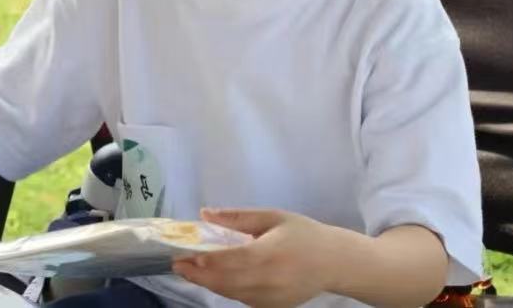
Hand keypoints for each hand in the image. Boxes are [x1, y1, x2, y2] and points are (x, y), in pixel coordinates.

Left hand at [172, 208, 334, 307]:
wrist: (334, 263)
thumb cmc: (303, 234)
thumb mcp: (272, 217)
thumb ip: (237, 218)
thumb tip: (205, 214)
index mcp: (270, 253)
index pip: (233, 260)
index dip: (208, 261)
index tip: (185, 256)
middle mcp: (269, 280)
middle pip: (227, 281)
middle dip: (199, 274)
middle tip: (178, 264)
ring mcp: (271, 299)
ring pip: (232, 294)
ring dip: (208, 283)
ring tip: (189, 271)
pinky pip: (243, 300)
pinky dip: (226, 290)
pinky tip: (213, 279)